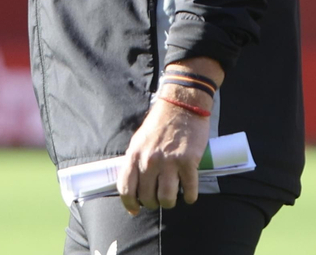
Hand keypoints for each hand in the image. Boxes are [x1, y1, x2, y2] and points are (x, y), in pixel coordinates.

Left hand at [116, 65, 219, 213]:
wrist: (181, 105)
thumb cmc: (160, 123)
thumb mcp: (139, 140)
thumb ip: (136, 161)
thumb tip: (134, 184)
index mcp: (134, 154)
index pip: (125, 187)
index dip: (129, 203)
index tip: (135, 209)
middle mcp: (149, 160)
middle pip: (147, 197)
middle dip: (153, 203)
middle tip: (159, 198)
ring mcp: (169, 162)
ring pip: (167, 199)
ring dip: (171, 202)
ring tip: (174, 197)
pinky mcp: (188, 162)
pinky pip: (189, 191)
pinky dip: (190, 197)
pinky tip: (189, 194)